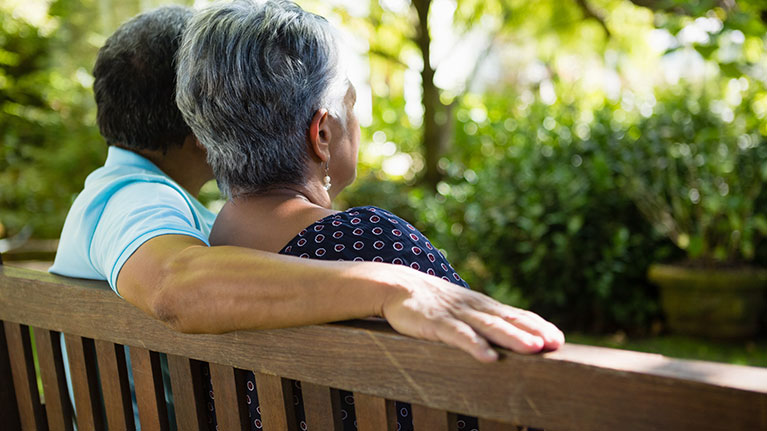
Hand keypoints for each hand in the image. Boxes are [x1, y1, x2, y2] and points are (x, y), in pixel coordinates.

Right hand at [380, 268, 564, 362]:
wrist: (397, 286)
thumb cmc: (432, 302)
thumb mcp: (462, 309)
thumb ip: (483, 320)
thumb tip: (509, 334)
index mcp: (482, 305)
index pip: (516, 314)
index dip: (538, 325)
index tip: (558, 339)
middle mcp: (474, 307)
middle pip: (508, 320)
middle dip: (533, 332)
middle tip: (556, 343)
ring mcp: (456, 314)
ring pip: (489, 327)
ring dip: (512, 337)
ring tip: (533, 348)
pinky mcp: (436, 322)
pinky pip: (459, 336)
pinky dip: (475, 346)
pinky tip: (489, 358)